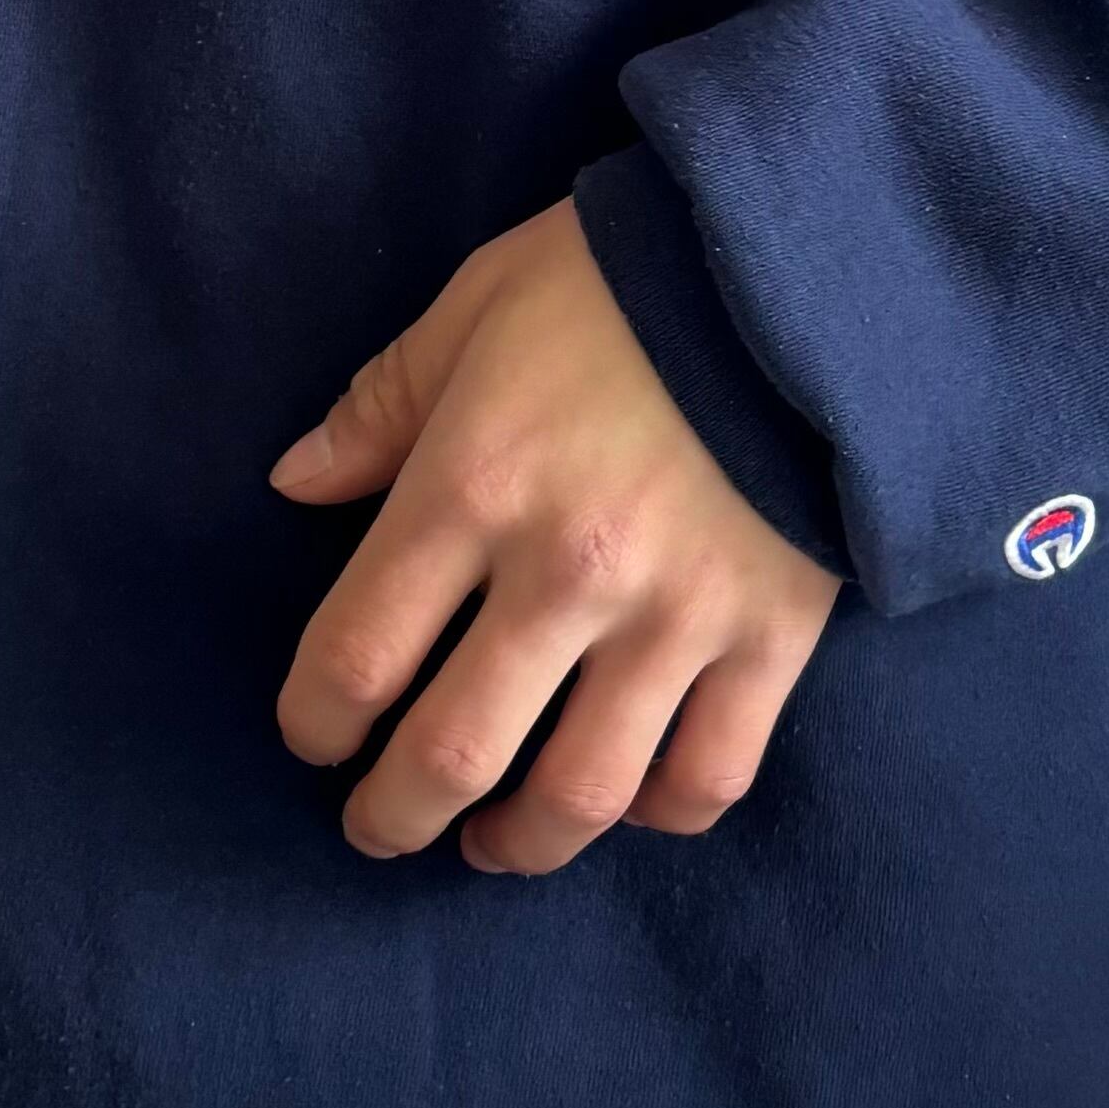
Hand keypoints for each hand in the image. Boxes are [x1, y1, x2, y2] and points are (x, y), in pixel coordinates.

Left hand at [267, 200, 842, 877]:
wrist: (813, 262)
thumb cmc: (626, 275)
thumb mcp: (480, 306)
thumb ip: (384, 404)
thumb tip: (295, 484)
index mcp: (473, 483)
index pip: (357, 652)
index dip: (316, 720)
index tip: (313, 735)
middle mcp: (566, 571)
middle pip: (454, 750)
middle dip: (396, 813)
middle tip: (380, 827)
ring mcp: (676, 616)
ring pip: (581, 791)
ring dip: (519, 843)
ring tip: (490, 845)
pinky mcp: (773, 636)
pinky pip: (709, 773)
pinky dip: (658, 811)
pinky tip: (625, 804)